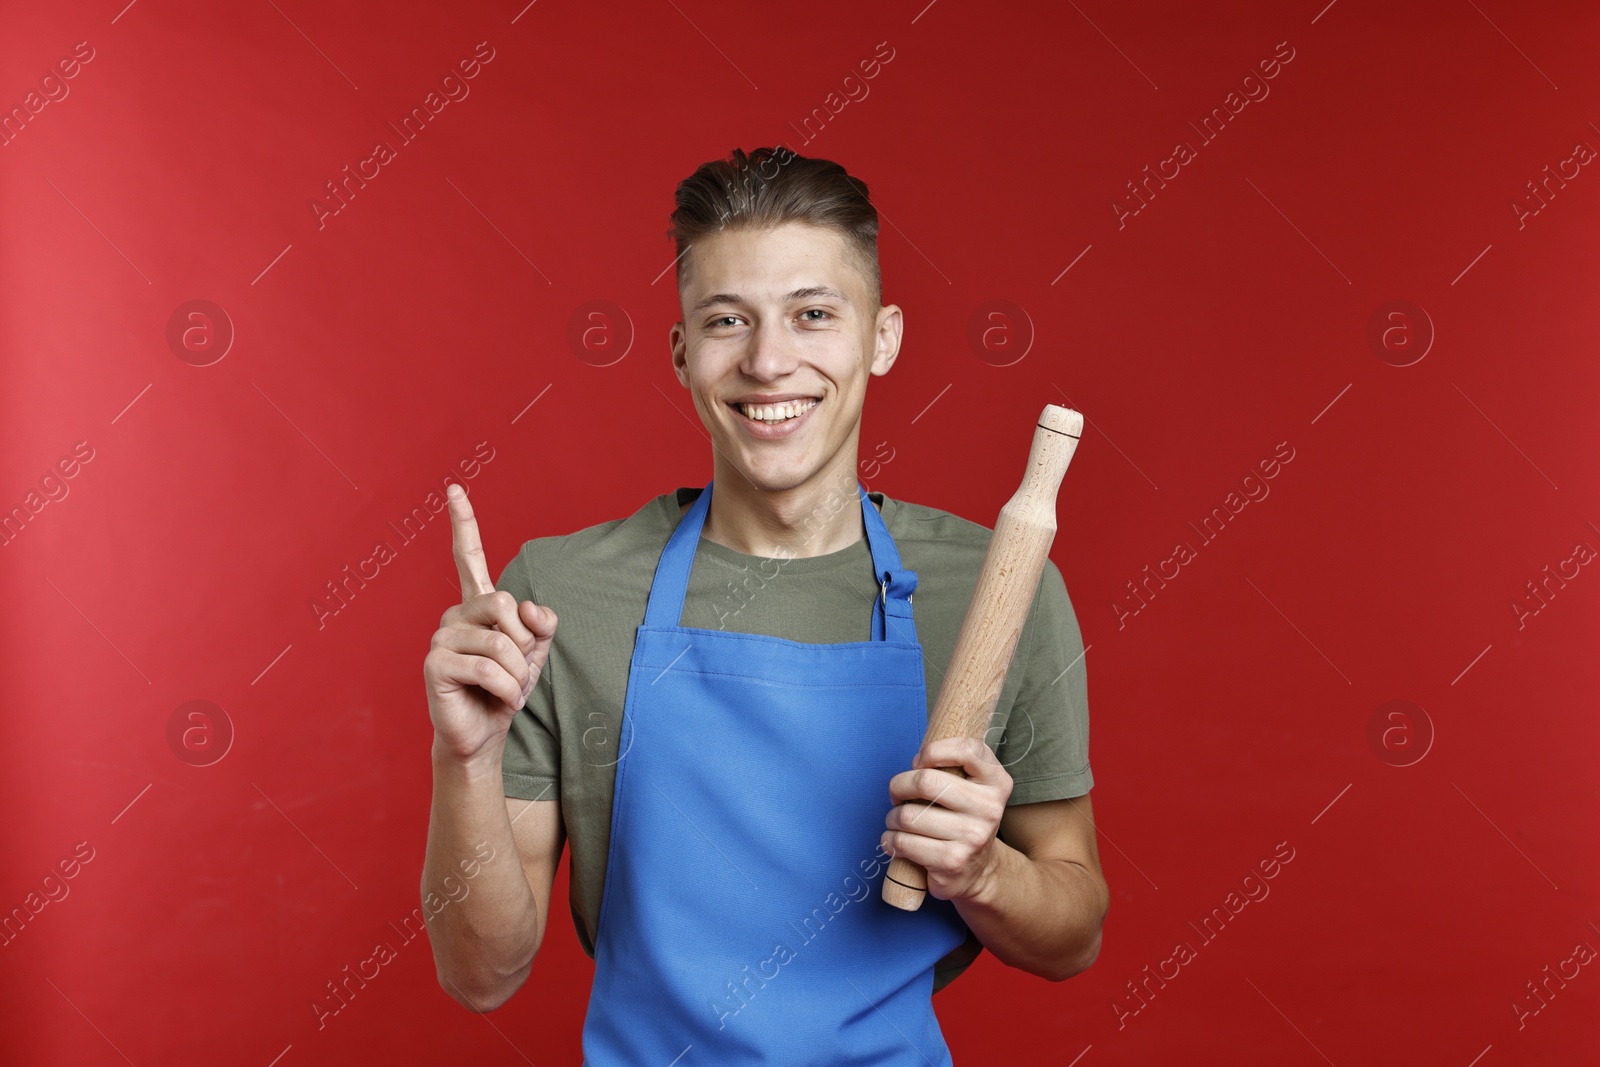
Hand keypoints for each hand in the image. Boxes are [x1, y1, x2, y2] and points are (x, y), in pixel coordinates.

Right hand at [423, 484, 556, 764]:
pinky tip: (501, 702)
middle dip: (524, 644)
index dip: (464, 523)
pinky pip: (488, 668)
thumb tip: (530, 609)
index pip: (469, 557)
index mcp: (478, 606)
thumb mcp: (535, 653)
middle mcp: (455, 614)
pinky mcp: (435, 664)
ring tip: (508, 691)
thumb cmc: (505, 691)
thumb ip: (540, 625)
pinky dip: (508, 690)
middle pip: (503, 603)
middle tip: (517, 672)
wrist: (484, 734)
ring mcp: (441, 637)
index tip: (454, 489)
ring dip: (518, 675)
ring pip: (501, 642)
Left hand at [882, 735, 1012, 902]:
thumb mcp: (971, 789)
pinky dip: (889, 840)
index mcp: (997, 782)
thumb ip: (953, 767)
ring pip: (908, 815)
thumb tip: (916, 762)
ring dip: (892, 818)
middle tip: (897, 795)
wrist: (977, 871)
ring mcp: (973, 836)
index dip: (932, 752)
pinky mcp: (953, 861)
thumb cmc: (962, 820)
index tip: (919, 764)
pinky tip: (894, 842)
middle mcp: (990, 808)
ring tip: (896, 822)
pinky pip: (904, 842)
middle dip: (898, 786)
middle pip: (925, 781)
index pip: (966, 749)